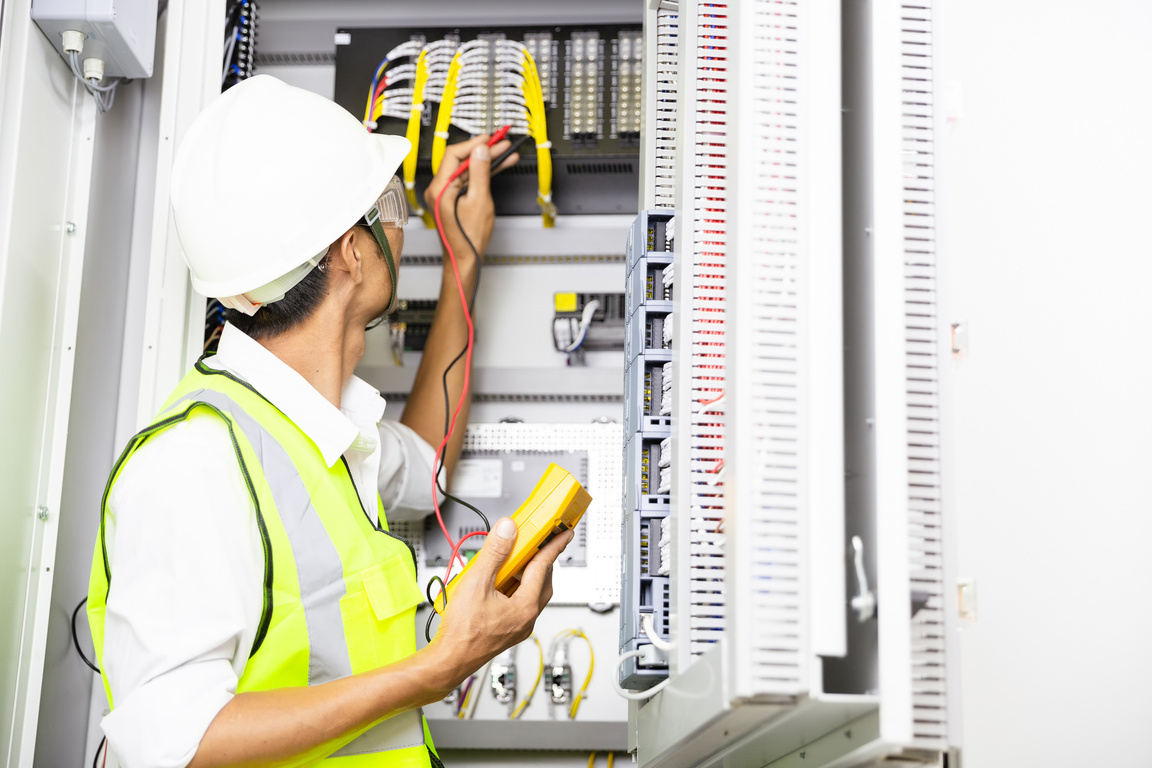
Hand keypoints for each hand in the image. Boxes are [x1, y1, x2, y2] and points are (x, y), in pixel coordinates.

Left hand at [423, 134, 519, 260]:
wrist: (465, 259)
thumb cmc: (468, 238)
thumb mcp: (479, 201)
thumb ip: (479, 173)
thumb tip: (480, 151)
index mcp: (439, 188)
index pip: (454, 155)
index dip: (473, 144)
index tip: (489, 139)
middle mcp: (438, 190)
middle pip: (461, 161)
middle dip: (483, 151)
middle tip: (500, 143)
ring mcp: (445, 195)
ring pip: (466, 170)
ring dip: (485, 161)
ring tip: (505, 154)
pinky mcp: (453, 200)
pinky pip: (467, 181)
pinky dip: (482, 174)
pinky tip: (497, 167)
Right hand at [425, 516, 572, 689]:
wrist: (448, 661)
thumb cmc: (462, 632)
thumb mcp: (476, 583)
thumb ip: (494, 553)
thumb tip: (508, 530)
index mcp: (525, 607)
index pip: (544, 567)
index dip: (554, 546)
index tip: (564, 534)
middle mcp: (526, 619)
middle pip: (542, 581)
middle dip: (541, 560)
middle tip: (538, 542)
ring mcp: (518, 626)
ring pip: (531, 594)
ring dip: (526, 574)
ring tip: (513, 560)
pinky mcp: (508, 630)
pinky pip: (519, 604)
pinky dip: (515, 588)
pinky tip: (498, 583)